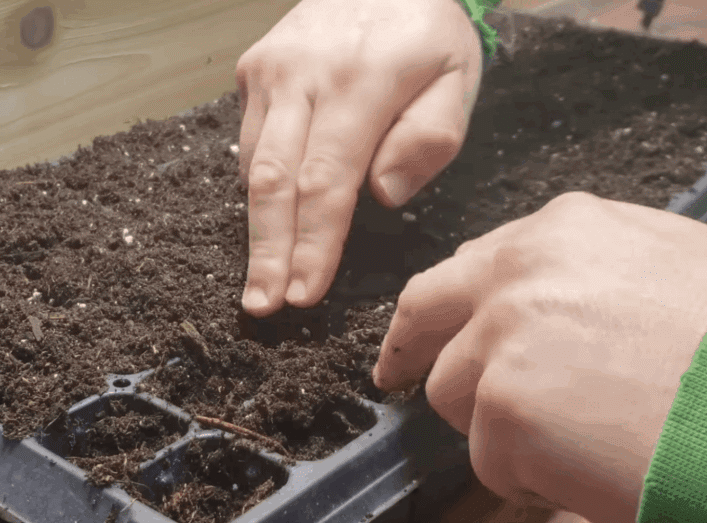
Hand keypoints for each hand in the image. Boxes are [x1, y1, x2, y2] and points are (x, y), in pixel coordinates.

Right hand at [236, 0, 483, 316]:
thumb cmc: (427, 32)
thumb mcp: (456, 78)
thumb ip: (429, 138)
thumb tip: (382, 195)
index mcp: (362, 80)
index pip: (327, 180)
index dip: (312, 244)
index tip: (302, 294)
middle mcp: (304, 75)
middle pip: (274, 181)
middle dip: (267, 251)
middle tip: (262, 305)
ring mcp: (271, 70)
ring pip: (253, 164)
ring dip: (258, 227)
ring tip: (262, 279)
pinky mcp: (252, 69)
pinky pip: (250, 140)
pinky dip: (258, 186)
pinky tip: (270, 218)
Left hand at [373, 192, 706, 522]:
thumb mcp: (667, 267)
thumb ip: (581, 270)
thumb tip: (524, 297)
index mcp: (563, 229)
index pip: (468, 267)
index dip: (448, 308)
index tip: (428, 330)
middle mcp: (520, 271)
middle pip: (426, 314)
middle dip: (413, 350)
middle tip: (399, 375)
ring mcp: (505, 337)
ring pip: (454, 394)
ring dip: (498, 427)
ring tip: (581, 437)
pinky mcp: (504, 409)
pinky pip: (488, 459)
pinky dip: (528, 478)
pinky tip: (593, 466)